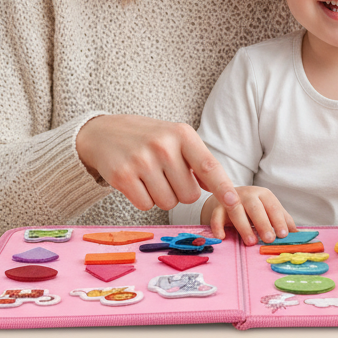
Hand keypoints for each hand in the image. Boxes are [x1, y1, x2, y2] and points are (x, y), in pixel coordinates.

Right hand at [75, 114, 243, 217]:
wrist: (103, 132)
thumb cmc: (147, 138)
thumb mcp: (175, 138)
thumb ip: (198, 161)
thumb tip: (221, 188)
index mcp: (182, 134)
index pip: (208, 166)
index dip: (223, 187)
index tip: (235, 202)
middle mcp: (163, 145)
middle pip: (189, 195)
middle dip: (179, 191)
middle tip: (164, 174)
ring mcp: (142, 160)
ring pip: (167, 203)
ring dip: (160, 196)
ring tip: (149, 176)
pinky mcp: (122, 175)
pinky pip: (145, 206)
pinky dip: (142, 199)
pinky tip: (135, 181)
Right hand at [201, 186, 296, 245]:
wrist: (224, 198)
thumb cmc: (251, 208)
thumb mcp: (267, 211)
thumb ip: (282, 220)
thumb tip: (298, 234)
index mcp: (263, 195)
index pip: (273, 206)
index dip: (279, 220)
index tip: (284, 234)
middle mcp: (248, 194)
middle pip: (256, 207)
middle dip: (263, 223)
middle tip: (269, 239)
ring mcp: (230, 199)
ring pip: (236, 210)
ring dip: (244, 226)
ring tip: (251, 242)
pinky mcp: (216, 207)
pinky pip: (216, 216)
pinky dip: (218, 226)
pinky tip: (222, 237)